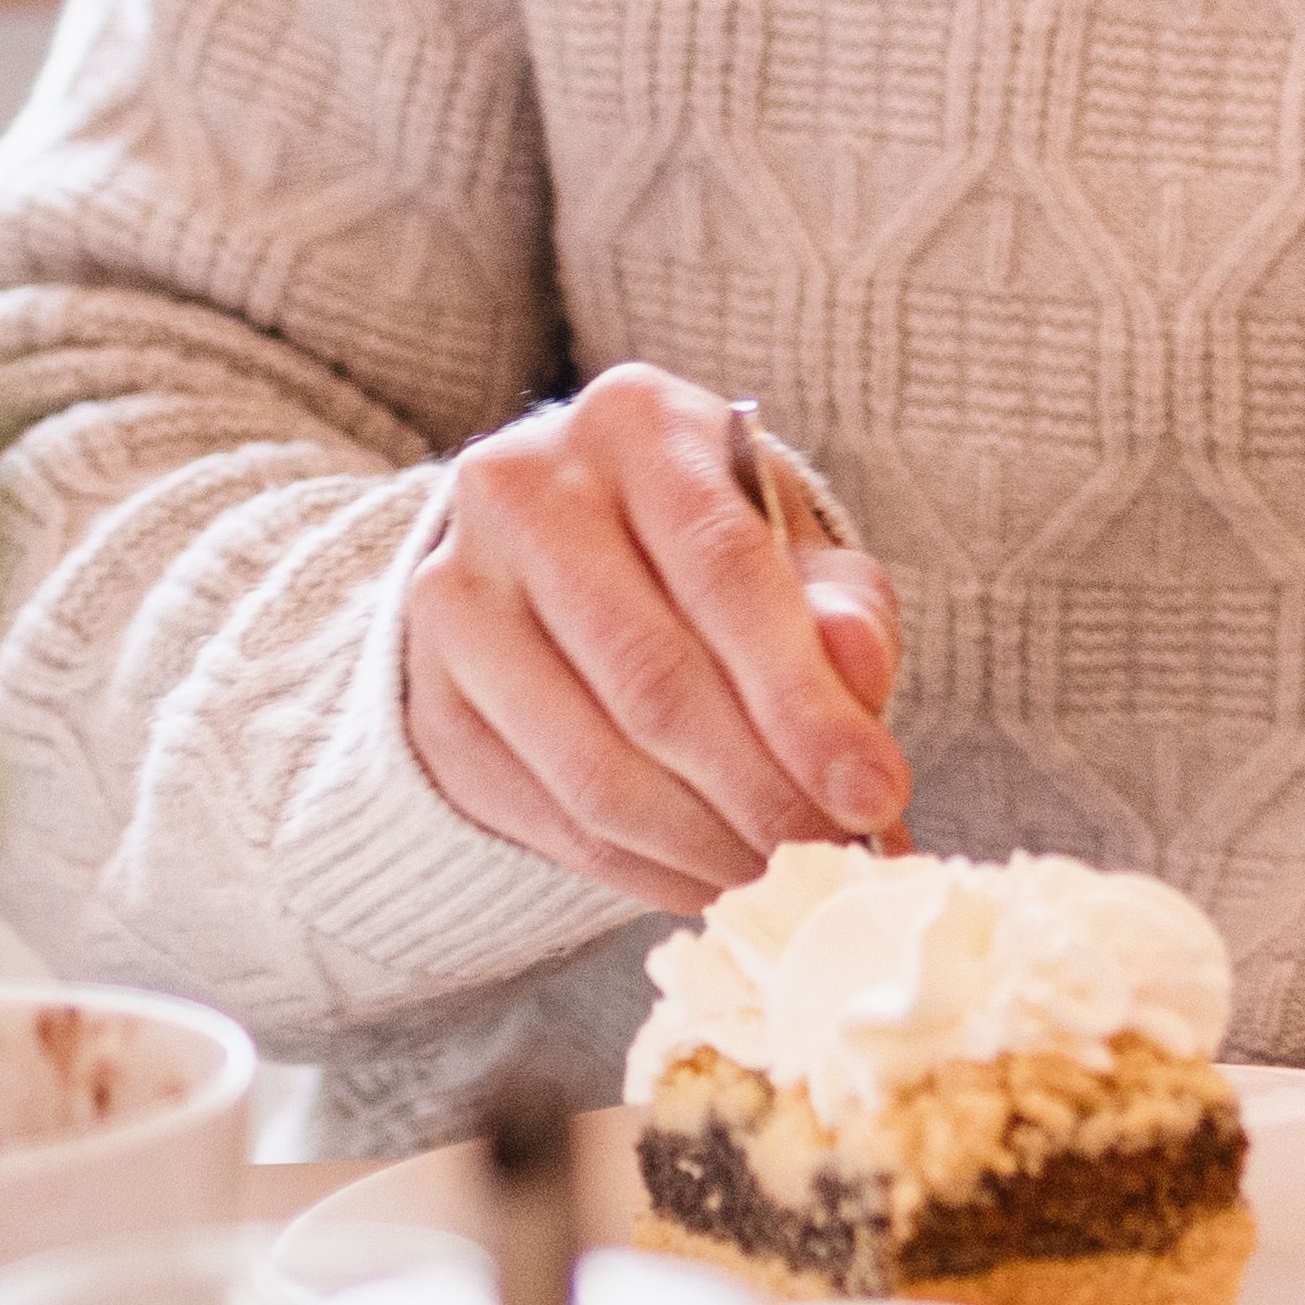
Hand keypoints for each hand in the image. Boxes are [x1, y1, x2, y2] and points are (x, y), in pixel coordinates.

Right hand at [391, 361, 906, 910]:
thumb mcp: (793, 546)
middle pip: (653, 680)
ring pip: (593, 765)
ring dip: (703, 845)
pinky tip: (706, 880)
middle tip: (833, 854)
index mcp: (633, 425)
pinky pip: (546, 814)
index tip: (874, 794)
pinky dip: (640, 867)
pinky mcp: (430, 699)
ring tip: (779, 875)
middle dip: (761, 792)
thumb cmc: (706, 544)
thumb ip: (840, 607)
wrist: (562, 546)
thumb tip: (860, 672)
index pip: (726, 574)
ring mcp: (454, 597)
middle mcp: (519, 491)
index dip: (805, 701)